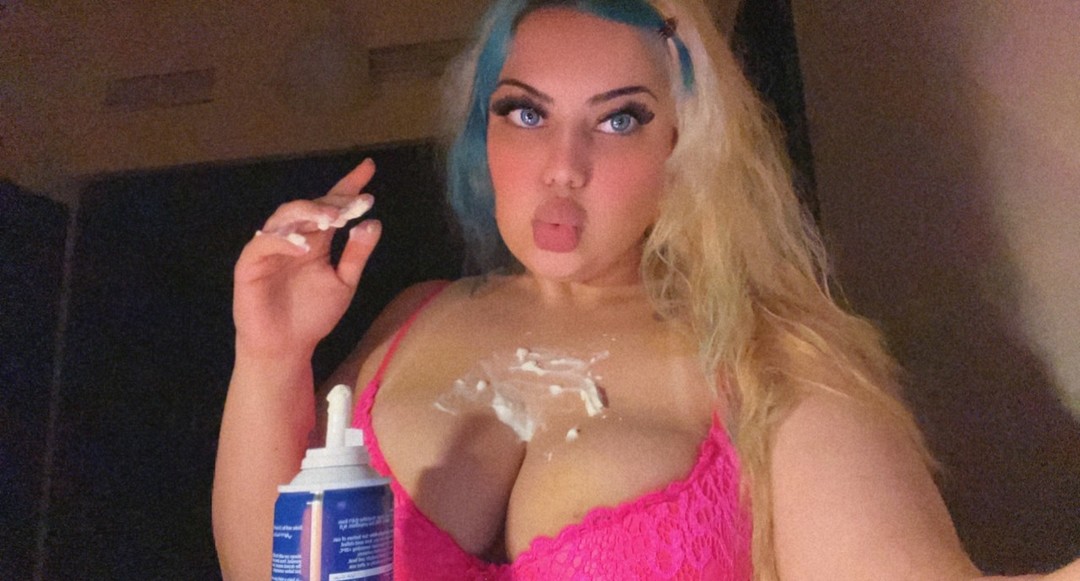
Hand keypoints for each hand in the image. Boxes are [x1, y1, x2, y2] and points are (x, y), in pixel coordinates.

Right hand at [233, 159, 380, 358]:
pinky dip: (284, 240)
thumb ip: (357, 254)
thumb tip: (374, 222)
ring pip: (285, 217)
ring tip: (331, 219)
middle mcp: (293, 237)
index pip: (332, 206)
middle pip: (310, 207)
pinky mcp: (251, 263)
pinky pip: (264, 243)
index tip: (368, 168)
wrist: (286, 347)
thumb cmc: (312, 315)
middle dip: (331, 201)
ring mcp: (271, 248)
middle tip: (353, 203)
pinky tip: (304, 244)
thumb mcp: (344, 283)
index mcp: (316, 240)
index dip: (348, 186)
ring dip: (308, 213)